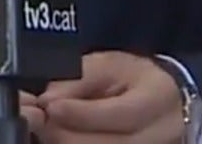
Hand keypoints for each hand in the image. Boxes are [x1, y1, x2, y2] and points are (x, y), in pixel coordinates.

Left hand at [38, 52, 184, 142]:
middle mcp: (161, 133)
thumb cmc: (132, 79)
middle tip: (40, 123)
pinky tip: (62, 139)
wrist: (160, 100)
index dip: (80, 114)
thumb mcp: (109, 64)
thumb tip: (48, 100)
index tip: (50, 107)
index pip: (119, 114)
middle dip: (66, 135)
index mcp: (158, 98)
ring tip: (48, 131)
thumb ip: (78, 79)